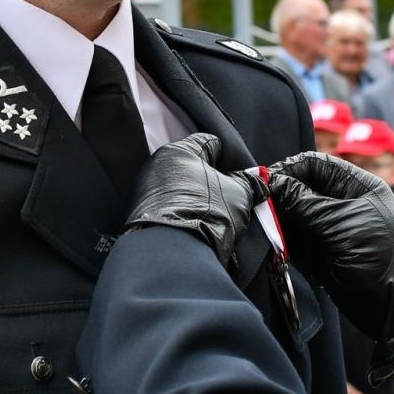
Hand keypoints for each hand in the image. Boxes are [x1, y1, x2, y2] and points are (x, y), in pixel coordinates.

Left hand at [125, 133, 260, 266]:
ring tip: (212, 214)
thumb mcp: (240, 194)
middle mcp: (157, 165)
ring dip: (194, 196)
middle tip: (226, 193)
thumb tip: (252, 180)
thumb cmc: (207, 213)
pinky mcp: (141, 213)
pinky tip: (195, 224)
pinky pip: (168, 205)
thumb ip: (247, 182)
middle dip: (208, 178)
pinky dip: (181, 211)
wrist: (175, 252)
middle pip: (190, 165)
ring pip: (178, 187)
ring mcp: (146, 189)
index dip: (225, 153)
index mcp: (180, 151)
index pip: (207, 141)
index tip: (234, 168)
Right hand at [267, 152, 393, 383]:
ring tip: (260, 225)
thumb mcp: (343, 223)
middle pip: (300, 190)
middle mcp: (341, 204)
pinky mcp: (321, 256)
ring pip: (293, 217)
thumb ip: (305, 203)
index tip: (264, 181)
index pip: (314, 165)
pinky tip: (269, 243)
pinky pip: (294, 242)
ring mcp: (330, 231)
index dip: (288, 169)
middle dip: (278, 196)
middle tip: (255, 204)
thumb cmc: (384, 255)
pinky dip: (280, 242)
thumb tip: (272, 183)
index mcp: (354, 186)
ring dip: (276, 221)